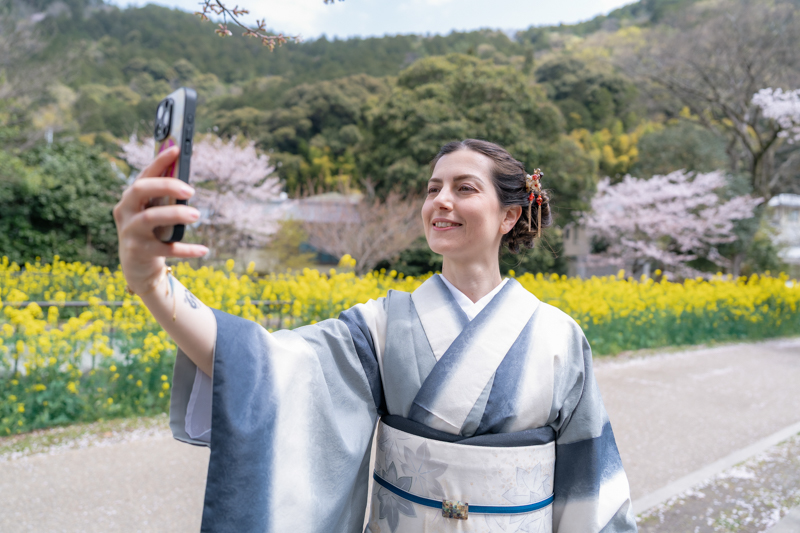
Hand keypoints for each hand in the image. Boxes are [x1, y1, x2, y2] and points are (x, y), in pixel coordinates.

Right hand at [113, 147, 207, 293]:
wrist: (137, 267)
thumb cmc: (150, 233)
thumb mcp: (154, 213)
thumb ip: (165, 197)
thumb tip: (185, 178)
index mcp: (130, 199)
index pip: (143, 175)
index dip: (159, 161)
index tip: (176, 149)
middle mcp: (126, 212)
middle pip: (140, 190)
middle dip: (166, 185)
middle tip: (190, 190)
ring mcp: (131, 232)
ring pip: (151, 217)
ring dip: (176, 213)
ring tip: (196, 214)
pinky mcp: (140, 252)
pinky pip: (166, 249)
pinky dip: (186, 249)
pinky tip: (203, 250)